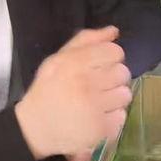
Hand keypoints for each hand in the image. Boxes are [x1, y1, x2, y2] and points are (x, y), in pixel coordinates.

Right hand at [15, 25, 131, 160]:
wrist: (34, 129)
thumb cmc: (47, 90)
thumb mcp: (57, 59)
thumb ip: (85, 41)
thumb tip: (114, 31)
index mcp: (74, 63)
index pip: (114, 52)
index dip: (110, 58)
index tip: (100, 66)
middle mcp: (86, 83)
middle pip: (123, 72)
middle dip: (113, 78)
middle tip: (98, 86)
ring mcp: (95, 107)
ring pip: (125, 94)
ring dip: (114, 98)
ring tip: (99, 102)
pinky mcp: (101, 128)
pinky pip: (122, 116)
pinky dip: (112, 117)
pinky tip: (97, 117)